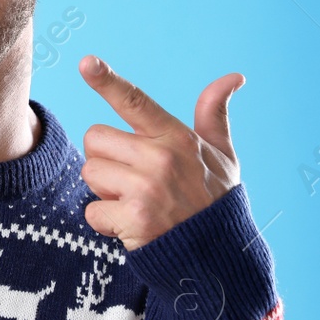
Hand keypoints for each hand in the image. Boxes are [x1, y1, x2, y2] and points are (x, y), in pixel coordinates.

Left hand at [77, 55, 243, 250]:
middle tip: (133, 179)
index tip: (85, 62)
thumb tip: (233, 77)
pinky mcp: (135, 218)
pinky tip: (132, 226)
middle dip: (105, 158)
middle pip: (94, 138)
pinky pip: (92, 211)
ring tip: (137, 202)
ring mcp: (147, 188)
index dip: (107, 80)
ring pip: (90, 172)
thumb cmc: (214, 201)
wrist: (219, 256)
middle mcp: (161, 158)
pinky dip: (106, 223)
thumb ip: (213, 116)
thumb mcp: (221, 156)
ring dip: (104, 190)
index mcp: (177, 138)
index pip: (135, 101)